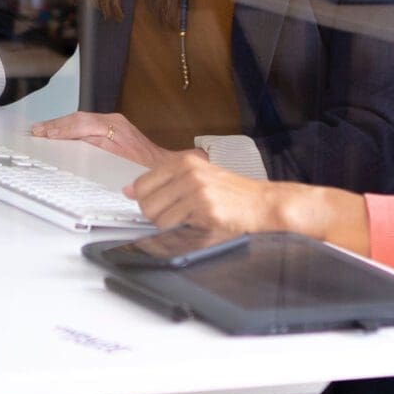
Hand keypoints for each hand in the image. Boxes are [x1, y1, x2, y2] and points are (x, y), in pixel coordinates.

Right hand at [30, 112, 193, 167]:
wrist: (165, 167)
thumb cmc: (146, 168)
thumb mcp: (120, 161)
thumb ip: (97, 149)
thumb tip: (74, 142)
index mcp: (114, 127)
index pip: (82, 123)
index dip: (62, 128)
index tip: (46, 134)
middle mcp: (112, 121)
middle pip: (78, 118)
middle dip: (55, 125)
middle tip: (37, 131)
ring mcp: (112, 123)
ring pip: (80, 120)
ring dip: (60, 125)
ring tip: (42, 130)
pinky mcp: (111, 129)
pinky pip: (85, 124)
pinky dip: (70, 128)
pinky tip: (60, 133)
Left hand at [124, 154, 371, 253]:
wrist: (264, 205)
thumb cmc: (232, 194)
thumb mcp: (198, 177)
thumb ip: (164, 181)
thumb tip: (129, 191)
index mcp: (184, 162)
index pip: (142, 183)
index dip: (145, 200)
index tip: (155, 206)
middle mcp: (188, 172)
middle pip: (146, 203)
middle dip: (157, 216)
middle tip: (180, 216)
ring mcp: (197, 190)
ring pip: (158, 218)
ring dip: (171, 226)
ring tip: (192, 220)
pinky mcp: (205, 210)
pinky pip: (175, 228)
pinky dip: (183, 232)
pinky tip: (201, 224)